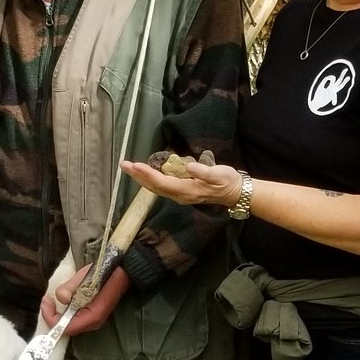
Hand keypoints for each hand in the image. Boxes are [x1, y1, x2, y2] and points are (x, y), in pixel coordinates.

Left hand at [38, 261, 131, 337]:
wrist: (122, 270)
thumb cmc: (105, 273)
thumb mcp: (84, 277)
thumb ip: (69, 288)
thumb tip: (60, 297)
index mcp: (92, 316)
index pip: (66, 328)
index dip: (52, 318)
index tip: (46, 302)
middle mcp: (94, 321)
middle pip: (68, 328)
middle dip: (54, 316)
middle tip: (48, 300)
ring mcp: (95, 318)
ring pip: (72, 323)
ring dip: (60, 313)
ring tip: (54, 299)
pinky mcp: (94, 313)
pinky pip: (77, 318)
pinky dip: (67, 311)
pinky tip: (65, 300)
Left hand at [119, 157, 242, 208]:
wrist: (235, 193)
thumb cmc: (227, 182)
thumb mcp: (219, 174)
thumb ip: (204, 171)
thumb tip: (189, 167)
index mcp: (187, 190)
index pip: (162, 182)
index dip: (148, 174)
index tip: (135, 165)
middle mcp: (180, 195)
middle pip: (154, 187)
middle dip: (138, 176)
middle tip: (124, 165)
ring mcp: (180, 195)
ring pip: (156, 188)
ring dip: (142, 178)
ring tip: (130, 168)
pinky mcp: (182, 192)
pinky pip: (162, 186)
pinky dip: (151, 179)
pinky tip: (146, 173)